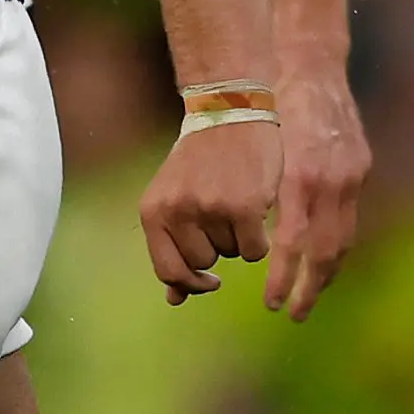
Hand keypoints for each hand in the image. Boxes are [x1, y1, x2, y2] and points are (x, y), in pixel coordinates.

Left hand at [138, 117, 279, 305]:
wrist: (230, 114)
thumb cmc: (202, 160)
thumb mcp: (174, 197)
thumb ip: (172, 245)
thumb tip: (174, 299)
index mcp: (153, 211)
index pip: (167, 271)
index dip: (189, 282)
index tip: (209, 279)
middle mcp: (176, 212)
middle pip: (203, 264)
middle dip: (218, 247)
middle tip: (222, 212)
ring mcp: (210, 210)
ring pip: (232, 256)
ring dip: (240, 238)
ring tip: (236, 201)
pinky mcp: (244, 208)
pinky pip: (256, 252)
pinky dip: (260, 238)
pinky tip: (256, 208)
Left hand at [263, 63, 370, 319]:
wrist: (312, 62)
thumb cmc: (269, 100)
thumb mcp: (255, 142)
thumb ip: (255, 187)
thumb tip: (236, 239)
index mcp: (300, 171)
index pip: (294, 239)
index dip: (284, 274)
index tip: (271, 301)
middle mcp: (331, 176)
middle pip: (327, 248)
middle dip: (310, 286)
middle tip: (291, 312)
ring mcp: (351, 173)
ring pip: (344, 238)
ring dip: (326, 273)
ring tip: (307, 298)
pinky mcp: (361, 167)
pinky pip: (349, 218)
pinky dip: (336, 245)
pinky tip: (321, 263)